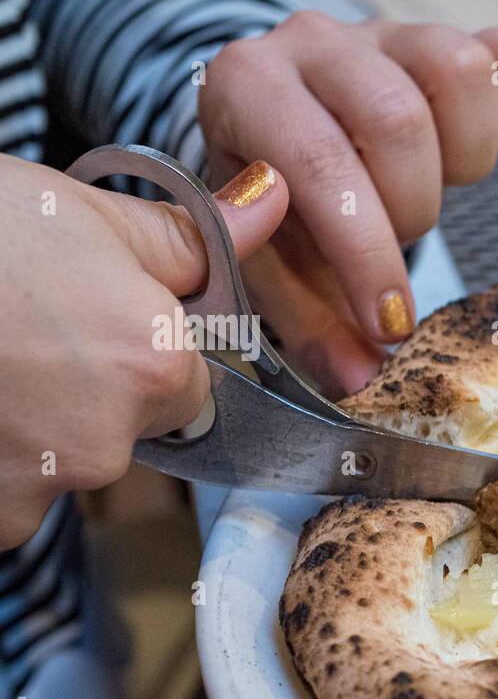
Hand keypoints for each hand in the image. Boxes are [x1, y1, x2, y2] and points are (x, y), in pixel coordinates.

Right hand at [0, 154, 287, 547]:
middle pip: (121, 431)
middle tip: (16, 330)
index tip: (85, 318)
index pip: (188, 386)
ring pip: (53, 465)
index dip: (140, 352)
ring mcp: (30, 491)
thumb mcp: (82, 212)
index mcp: (156, 371)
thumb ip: (190, 238)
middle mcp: (105, 447)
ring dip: (24, 426)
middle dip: (81, 392)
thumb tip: (270, 203)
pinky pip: (3, 495)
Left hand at [198, 13, 497, 396]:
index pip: (321, 165)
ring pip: (460, 71)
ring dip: (464, 157)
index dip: (366, 253)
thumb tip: (360, 379)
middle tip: (395, 239)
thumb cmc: (282, 203)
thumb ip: (309, 321)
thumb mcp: (276, 265)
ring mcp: (391, 34)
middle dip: (412, 209)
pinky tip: (497, 143)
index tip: (389, 322)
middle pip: (400, 119)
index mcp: (250, 88)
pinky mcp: (454, 37)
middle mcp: (317, 44)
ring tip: (434, 187)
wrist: (286, 138)